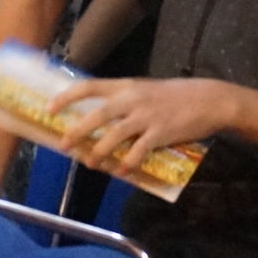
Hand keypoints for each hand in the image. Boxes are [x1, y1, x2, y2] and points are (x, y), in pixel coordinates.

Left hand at [52, 76, 233, 173]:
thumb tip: (100, 116)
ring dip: (99, 151)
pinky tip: (122, 171)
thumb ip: (124, 100)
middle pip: (97, 115)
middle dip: (77, 131)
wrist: (209, 99)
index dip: (66, 98)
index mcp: (125, 85)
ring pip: (114, 136)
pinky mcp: (161, 133)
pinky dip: (128, 162)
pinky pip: (139, 151)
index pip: (88, 87)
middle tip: (63, 145)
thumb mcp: (145, 90)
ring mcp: (146, 116)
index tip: (48, 108)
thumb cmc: (174, 96)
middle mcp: (132, 99)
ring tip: (90, 163)